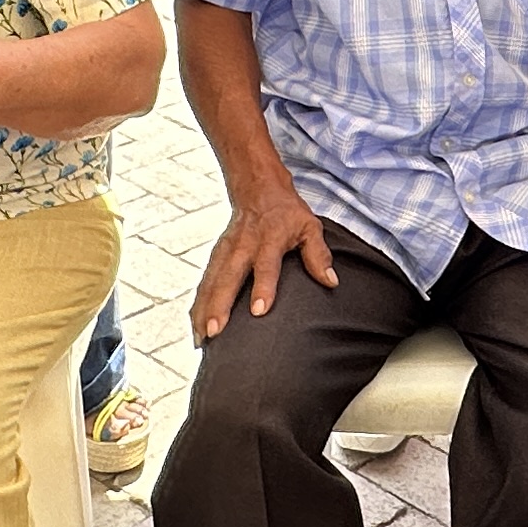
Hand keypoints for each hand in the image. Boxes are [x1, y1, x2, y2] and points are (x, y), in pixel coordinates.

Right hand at [194, 183, 337, 339]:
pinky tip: (195, 326)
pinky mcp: (215, 256)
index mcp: (268, 240)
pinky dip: (198, 304)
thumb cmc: (287, 213)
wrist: (258, 188)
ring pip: (211, 282)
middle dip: (219, 306)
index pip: (266, 266)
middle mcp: (242, 247)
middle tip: (214, 332)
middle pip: (228, 278)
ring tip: (201, 338)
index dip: (263, 288)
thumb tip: (331, 281)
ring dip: (203, 310)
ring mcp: (225, 251)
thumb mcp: (309, 227)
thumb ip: (319, 255)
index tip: (259, 311)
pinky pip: (204, 283)